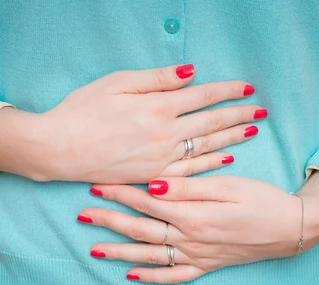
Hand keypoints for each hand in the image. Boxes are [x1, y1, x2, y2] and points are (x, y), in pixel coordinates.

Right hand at [0, 64, 265, 182]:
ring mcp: (161, 159)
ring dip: (232, 137)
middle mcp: (166, 135)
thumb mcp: (117, 83)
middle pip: (211, 121)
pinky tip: (225, 158)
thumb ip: (158, 80)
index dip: (227, 90)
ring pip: (206, 146)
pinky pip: (190, 172)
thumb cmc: (82, 111)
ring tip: (251, 130)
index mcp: (158, 107)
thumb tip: (192, 73)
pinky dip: (210, 164)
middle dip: (238, 113)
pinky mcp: (153, 177)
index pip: (203, 96)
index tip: (247, 87)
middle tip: (260, 109)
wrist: (59, 148)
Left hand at [78, 171, 318, 283]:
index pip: (147, 200)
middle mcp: (190, 239)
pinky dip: (152, 277)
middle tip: (82, 216)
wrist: (293, 229)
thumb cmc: (263, 200)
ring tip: (95, 250)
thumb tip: (152, 183)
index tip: (96, 184)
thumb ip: (188, 186)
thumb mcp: (229, 185)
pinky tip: (134, 275)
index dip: (120, 192)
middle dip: (109, 222)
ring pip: (150, 255)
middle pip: (141, 229)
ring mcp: (198, 256)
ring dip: (121, 252)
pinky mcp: (207, 265)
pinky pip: (174, 276)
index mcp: (193, 214)